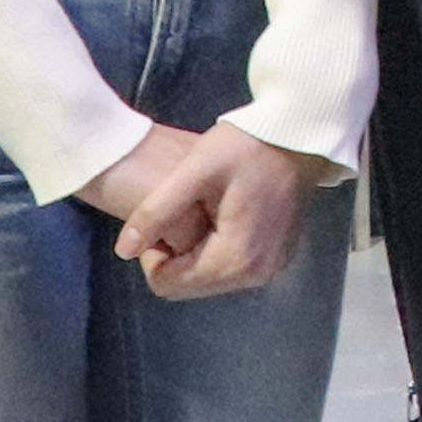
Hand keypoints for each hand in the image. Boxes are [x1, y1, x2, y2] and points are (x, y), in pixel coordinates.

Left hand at [82, 120, 318, 299]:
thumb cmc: (246, 146)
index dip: (151, 254)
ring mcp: (270, 268)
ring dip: (193, 252)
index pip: (167, 284)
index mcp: (234, 259)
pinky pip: (231, 268)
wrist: (298, 135)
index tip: (160, 216)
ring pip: (208, 279)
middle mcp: (256, 275)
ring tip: (198, 209)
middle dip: (174, 254)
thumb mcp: (194, 171)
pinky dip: (215, 249)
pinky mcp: (277, 258)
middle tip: (178, 210)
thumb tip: (124, 251)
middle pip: (188, 286)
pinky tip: (219, 214)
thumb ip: (156, 211)